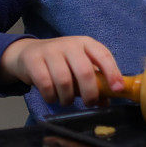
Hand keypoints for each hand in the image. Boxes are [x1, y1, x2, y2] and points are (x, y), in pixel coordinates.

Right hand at [0, 36, 123, 106]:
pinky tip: (52, 97)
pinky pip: (46, 85)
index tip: (117, 89)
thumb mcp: (79, 65)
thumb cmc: (61, 62)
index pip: (103, 55)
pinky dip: (51, 96)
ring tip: (67, 100)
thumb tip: (105, 101)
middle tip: (89, 103)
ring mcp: (51, 51)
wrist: (28, 53)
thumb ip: (93, 81)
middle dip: (90, 93)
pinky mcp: (34, 60)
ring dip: (68, 98)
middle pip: (85, 71)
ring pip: (64, 81)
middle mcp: (70, 44)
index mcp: (86, 43)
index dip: (112, 72)